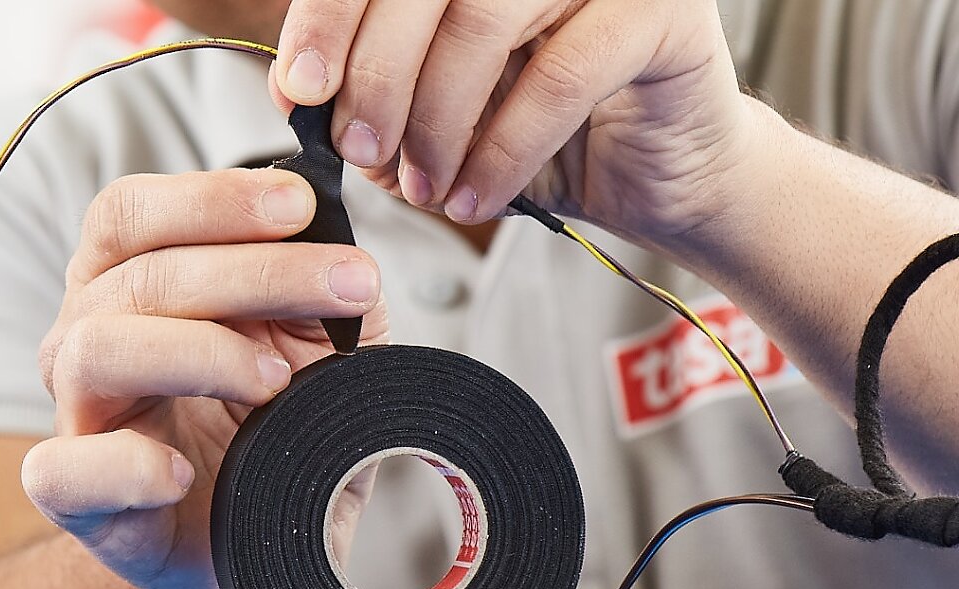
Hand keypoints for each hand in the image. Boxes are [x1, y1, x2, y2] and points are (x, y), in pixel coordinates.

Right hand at [22, 168, 388, 588]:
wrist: (259, 545)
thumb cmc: (276, 433)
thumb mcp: (316, 346)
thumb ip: (322, 292)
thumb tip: (338, 241)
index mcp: (125, 283)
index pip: (131, 212)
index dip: (212, 197)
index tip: (302, 205)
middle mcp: (85, 337)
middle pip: (138, 274)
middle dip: (256, 270)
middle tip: (350, 284)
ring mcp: (76, 416)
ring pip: (100, 348)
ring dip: (202, 351)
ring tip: (277, 379)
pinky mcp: (75, 499)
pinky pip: (66, 470)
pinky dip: (128, 466)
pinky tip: (183, 471)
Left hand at [271, 0, 765, 244]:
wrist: (658, 179)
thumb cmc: (545, 134)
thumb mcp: (439, 111)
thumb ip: (374, 89)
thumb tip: (298, 90)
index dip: (330, 17)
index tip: (298, 87)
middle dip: (376, 73)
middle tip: (358, 146)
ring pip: (483, 23)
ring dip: (437, 119)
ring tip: (424, 186)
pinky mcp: (660, 12)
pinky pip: (557, 80)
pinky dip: (501, 150)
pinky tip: (474, 199)